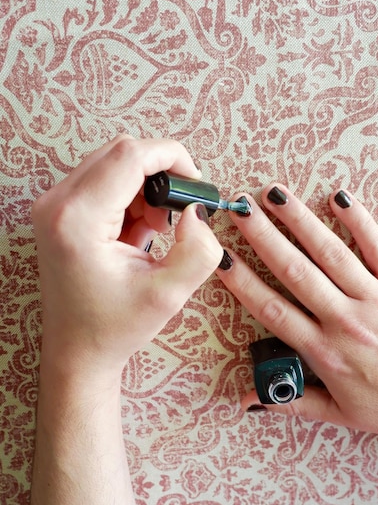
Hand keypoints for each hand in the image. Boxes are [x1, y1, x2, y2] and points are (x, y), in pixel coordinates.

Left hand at [32, 136, 222, 373]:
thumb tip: (197, 212)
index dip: (172, 157)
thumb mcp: (168, 295)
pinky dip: (130, 199)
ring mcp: (54, 206)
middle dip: (160, 176)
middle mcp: (57, 204)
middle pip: (121, 153)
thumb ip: (198, 250)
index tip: (195, 184)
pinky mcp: (60, 212)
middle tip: (176, 215)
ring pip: (113, 165)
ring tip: (154, 231)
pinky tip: (137, 233)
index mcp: (77, 219)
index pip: (129, 156)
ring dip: (145, 189)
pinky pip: (104, 182)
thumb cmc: (113, 327)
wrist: (77, 351)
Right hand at [216, 186, 377, 459]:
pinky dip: (358, 221)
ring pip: (331, 252)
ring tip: (275, 196)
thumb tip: (250, 401)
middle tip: (240, 210)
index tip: (222, 259)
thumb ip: (293, 402)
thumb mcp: (341, 414)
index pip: (273, 310)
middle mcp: (347, 321)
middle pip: (295, 271)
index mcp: (326, 353)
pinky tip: (338, 199)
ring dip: (299, 221)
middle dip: (263, 237)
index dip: (243, 282)